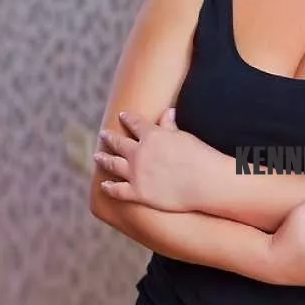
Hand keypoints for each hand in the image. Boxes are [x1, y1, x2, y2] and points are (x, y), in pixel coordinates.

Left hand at [94, 108, 219, 211]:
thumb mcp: (184, 137)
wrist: (206, 182)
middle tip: (103, 134)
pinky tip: (104, 185)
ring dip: (103, 159)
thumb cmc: (201, 157)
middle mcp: (139, 153)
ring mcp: (136, 173)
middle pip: (118, 142)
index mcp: (151, 135)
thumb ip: (171, 126)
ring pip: (112, 164)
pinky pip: (117, 190)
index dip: (128, 118)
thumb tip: (168, 111)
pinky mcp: (138, 193)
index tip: (122, 115)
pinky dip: (109, 187)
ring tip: (97, 156)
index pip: (134, 123)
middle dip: (109, 137)